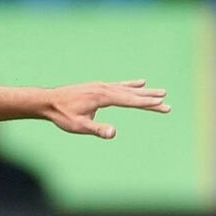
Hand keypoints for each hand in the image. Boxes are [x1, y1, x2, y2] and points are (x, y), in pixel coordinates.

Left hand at [44, 79, 169, 138]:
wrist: (49, 101)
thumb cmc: (63, 115)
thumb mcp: (79, 126)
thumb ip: (97, 129)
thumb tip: (114, 133)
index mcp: (102, 96)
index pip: (129, 101)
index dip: (146, 103)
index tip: (161, 104)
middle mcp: (105, 88)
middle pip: (132, 94)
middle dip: (150, 99)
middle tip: (167, 103)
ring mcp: (102, 86)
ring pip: (128, 89)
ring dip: (144, 92)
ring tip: (161, 92)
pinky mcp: (98, 87)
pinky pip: (119, 86)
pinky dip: (131, 85)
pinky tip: (140, 83)